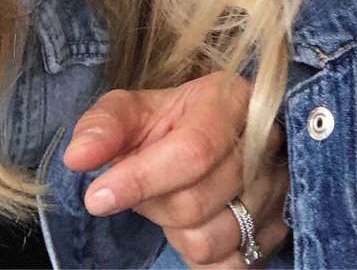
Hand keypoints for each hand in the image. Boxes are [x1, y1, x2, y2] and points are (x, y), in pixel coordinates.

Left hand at [63, 73, 289, 266]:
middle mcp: (265, 145)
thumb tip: (78, 157)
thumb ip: (106, 126)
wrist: (222, 133)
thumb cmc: (174, 122)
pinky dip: (200, 255)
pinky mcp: (279, 229)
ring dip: (176, 230)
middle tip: (142, 187)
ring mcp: (277, 190)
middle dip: (153, 203)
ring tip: (173, 200)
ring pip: (211, 240)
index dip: (142, 179)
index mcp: (232, 102)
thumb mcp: (137, 110)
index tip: (97, 196)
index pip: (192, 151)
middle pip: (196, 202)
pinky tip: (195, 223)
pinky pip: (230, 266)